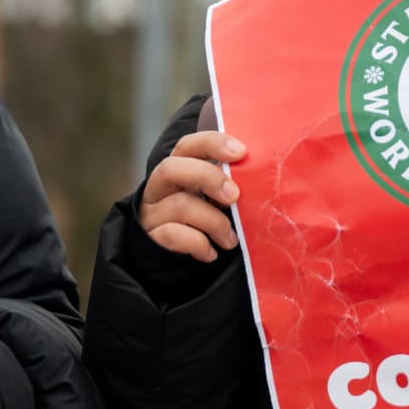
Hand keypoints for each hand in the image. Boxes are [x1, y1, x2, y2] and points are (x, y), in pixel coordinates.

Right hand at [137, 130, 246, 262]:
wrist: (170, 265)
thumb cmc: (201, 225)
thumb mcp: (211, 201)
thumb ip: (225, 187)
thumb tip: (256, 179)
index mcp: (176, 171)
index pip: (187, 146)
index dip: (212, 143)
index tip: (241, 152)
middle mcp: (157, 189)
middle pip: (171, 168)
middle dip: (208, 177)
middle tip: (234, 196)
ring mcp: (151, 215)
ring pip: (180, 205)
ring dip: (215, 222)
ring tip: (230, 240)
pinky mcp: (151, 240)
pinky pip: (174, 235)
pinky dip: (199, 244)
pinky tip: (211, 253)